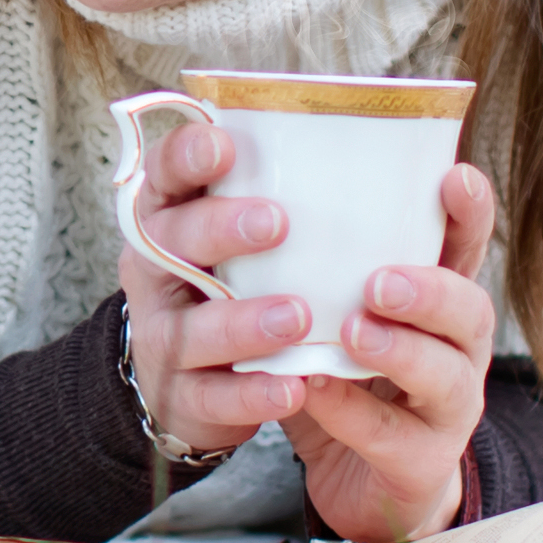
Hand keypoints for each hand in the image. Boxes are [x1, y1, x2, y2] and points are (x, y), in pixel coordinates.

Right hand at [120, 108, 317, 465]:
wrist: (187, 380)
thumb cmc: (235, 284)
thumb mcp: (238, 236)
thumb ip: (282, 192)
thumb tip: (389, 145)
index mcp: (168, 220)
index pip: (162, 177)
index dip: (185, 158)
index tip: (225, 145)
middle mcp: (154, 273)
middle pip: (170, 244)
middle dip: (218, 229)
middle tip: (275, 222)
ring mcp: (163, 337)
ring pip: (192, 328)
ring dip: (242, 322)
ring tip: (296, 316)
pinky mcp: (182, 395)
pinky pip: (212, 397)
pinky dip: (252, 395)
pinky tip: (293, 388)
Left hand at [285, 163, 501, 542]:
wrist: (359, 486)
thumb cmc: (345, 384)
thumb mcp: (334, 320)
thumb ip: (317, 272)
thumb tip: (255, 196)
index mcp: (440, 308)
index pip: (466, 252)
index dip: (469, 215)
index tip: (454, 176)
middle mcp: (457, 355)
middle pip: (471, 313)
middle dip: (431, 291)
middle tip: (380, 281)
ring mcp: (446, 413)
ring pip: (445, 378)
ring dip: (398, 351)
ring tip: (352, 330)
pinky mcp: (421, 464)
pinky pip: (391, 436)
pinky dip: (349, 411)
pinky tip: (314, 389)